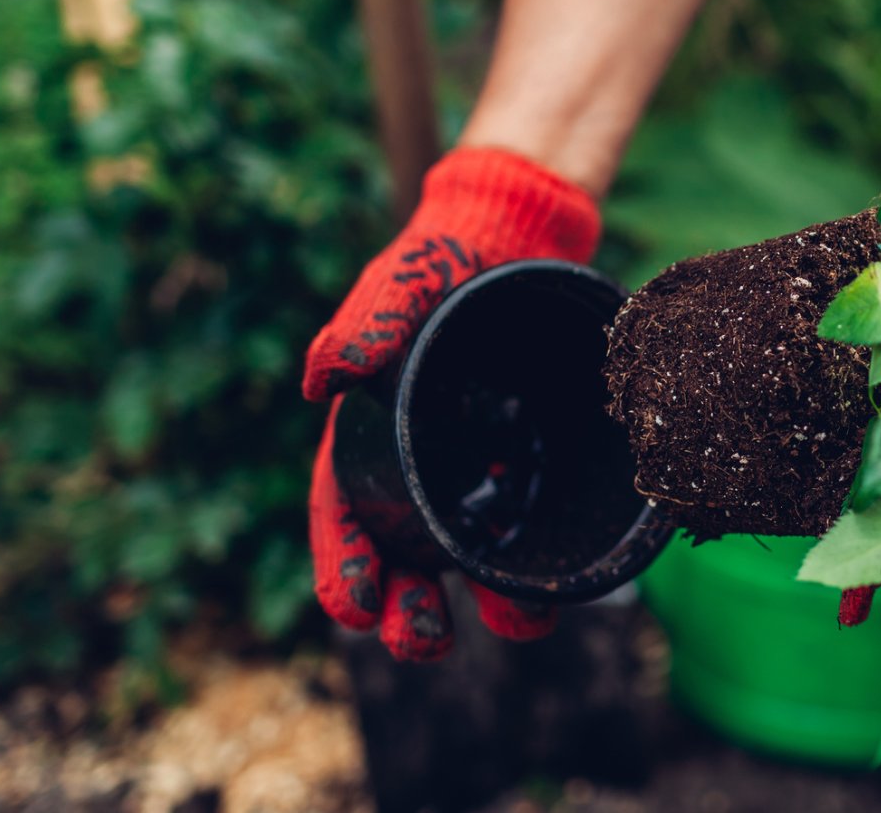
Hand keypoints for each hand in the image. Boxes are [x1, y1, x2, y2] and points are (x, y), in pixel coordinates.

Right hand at [303, 146, 599, 659]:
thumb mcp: (406, 281)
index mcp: (370, 429)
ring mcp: (477, 463)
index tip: (352, 608)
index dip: (344, 562)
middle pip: (404, 550)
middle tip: (423, 643)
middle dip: (407, 607)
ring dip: (484, 599)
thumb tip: (324, 377)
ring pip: (471, 551)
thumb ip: (369, 321)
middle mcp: (420, 459)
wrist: (523, 236)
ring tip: (514, 629)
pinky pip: (530, 518)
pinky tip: (557, 590)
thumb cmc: (445, 257)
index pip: (345, 508)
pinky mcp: (531, 456)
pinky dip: (537, 558)